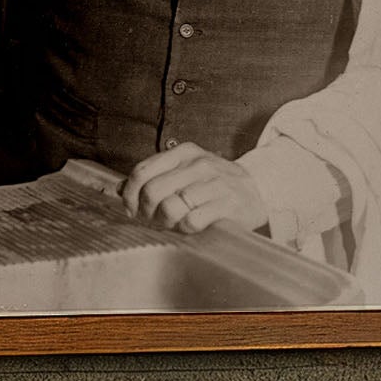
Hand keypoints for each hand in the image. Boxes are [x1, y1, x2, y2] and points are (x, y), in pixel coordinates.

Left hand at [121, 142, 266, 236]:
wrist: (259, 190)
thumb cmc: (216, 184)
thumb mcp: (186, 171)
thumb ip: (155, 176)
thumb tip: (120, 189)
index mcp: (184, 153)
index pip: (142, 172)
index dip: (130, 194)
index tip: (131, 209)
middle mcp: (198, 164)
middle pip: (152, 191)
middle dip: (146, 212)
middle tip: (153, 220)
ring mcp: (214, 183)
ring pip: (171, 207)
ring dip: (166, 222)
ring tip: (173, 224)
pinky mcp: (227, 204)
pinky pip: (192, 221)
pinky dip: (185, 228)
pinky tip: (190, 226)